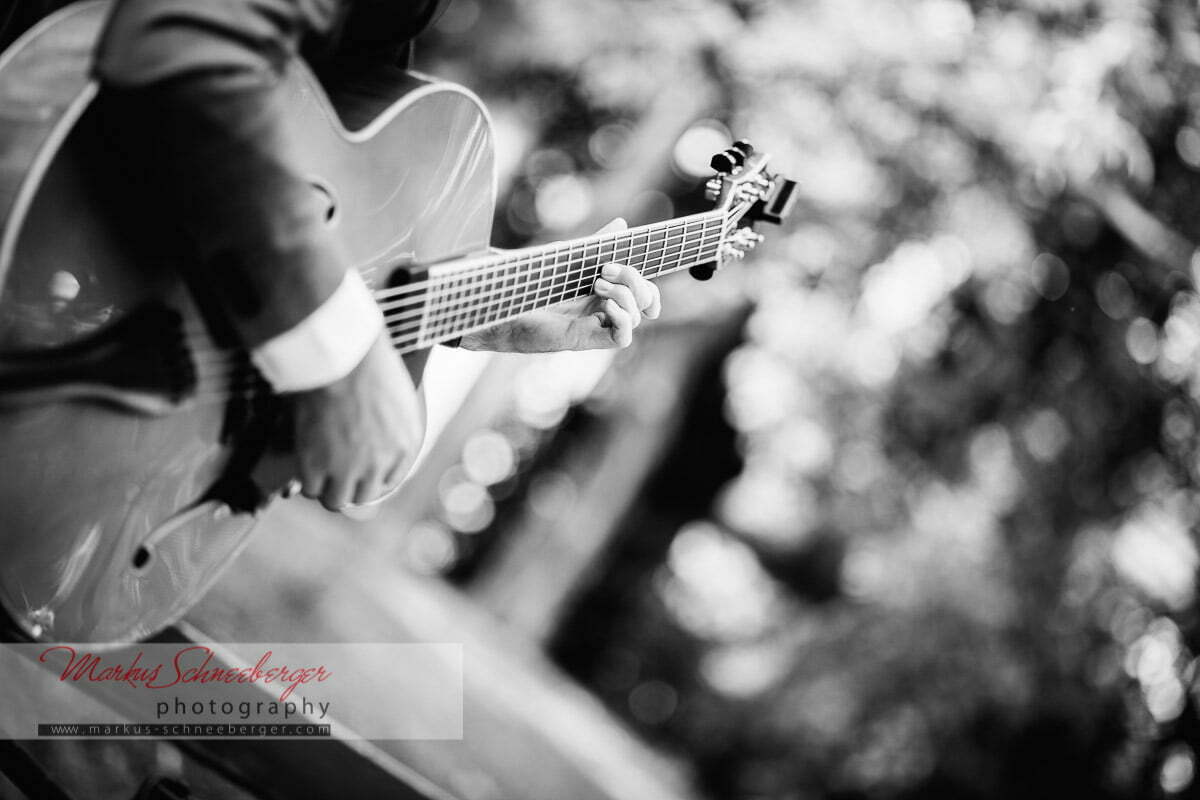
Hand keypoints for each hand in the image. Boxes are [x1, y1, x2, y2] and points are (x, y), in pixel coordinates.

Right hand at [290, 333, 423, 510]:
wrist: (341, 357)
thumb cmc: (368, 363)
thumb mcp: (397, 396)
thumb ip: (393, 423)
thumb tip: (380, 433)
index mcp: (405, 445)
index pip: (391, 480)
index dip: (372, 478)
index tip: (360, 473)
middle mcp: (380, 463)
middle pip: (363, 495)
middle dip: (350, 486)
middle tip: (335, 474)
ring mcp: (347, 467)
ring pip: (336, 500)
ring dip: (327, 488)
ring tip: (318, 474)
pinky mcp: (316, 464)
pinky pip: (310, 489)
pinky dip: (306, 480)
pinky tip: (305, 465)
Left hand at [462, 218, 661, 352]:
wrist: (497, 299)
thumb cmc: (525, 282)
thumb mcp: (567, 257)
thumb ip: (596, 245)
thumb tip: (621, 224)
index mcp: (596, 294)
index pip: (639, 295)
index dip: (650, 290)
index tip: (645, 268)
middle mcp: (597, 312)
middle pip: (641, 304)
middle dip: (637, 283)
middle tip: (607, 270)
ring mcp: (591, 327)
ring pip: (633, 319)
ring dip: (625, 297)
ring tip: (597, 286)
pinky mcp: (582, 339)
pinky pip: (619, 338)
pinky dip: (623, 320)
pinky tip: (607, 307)